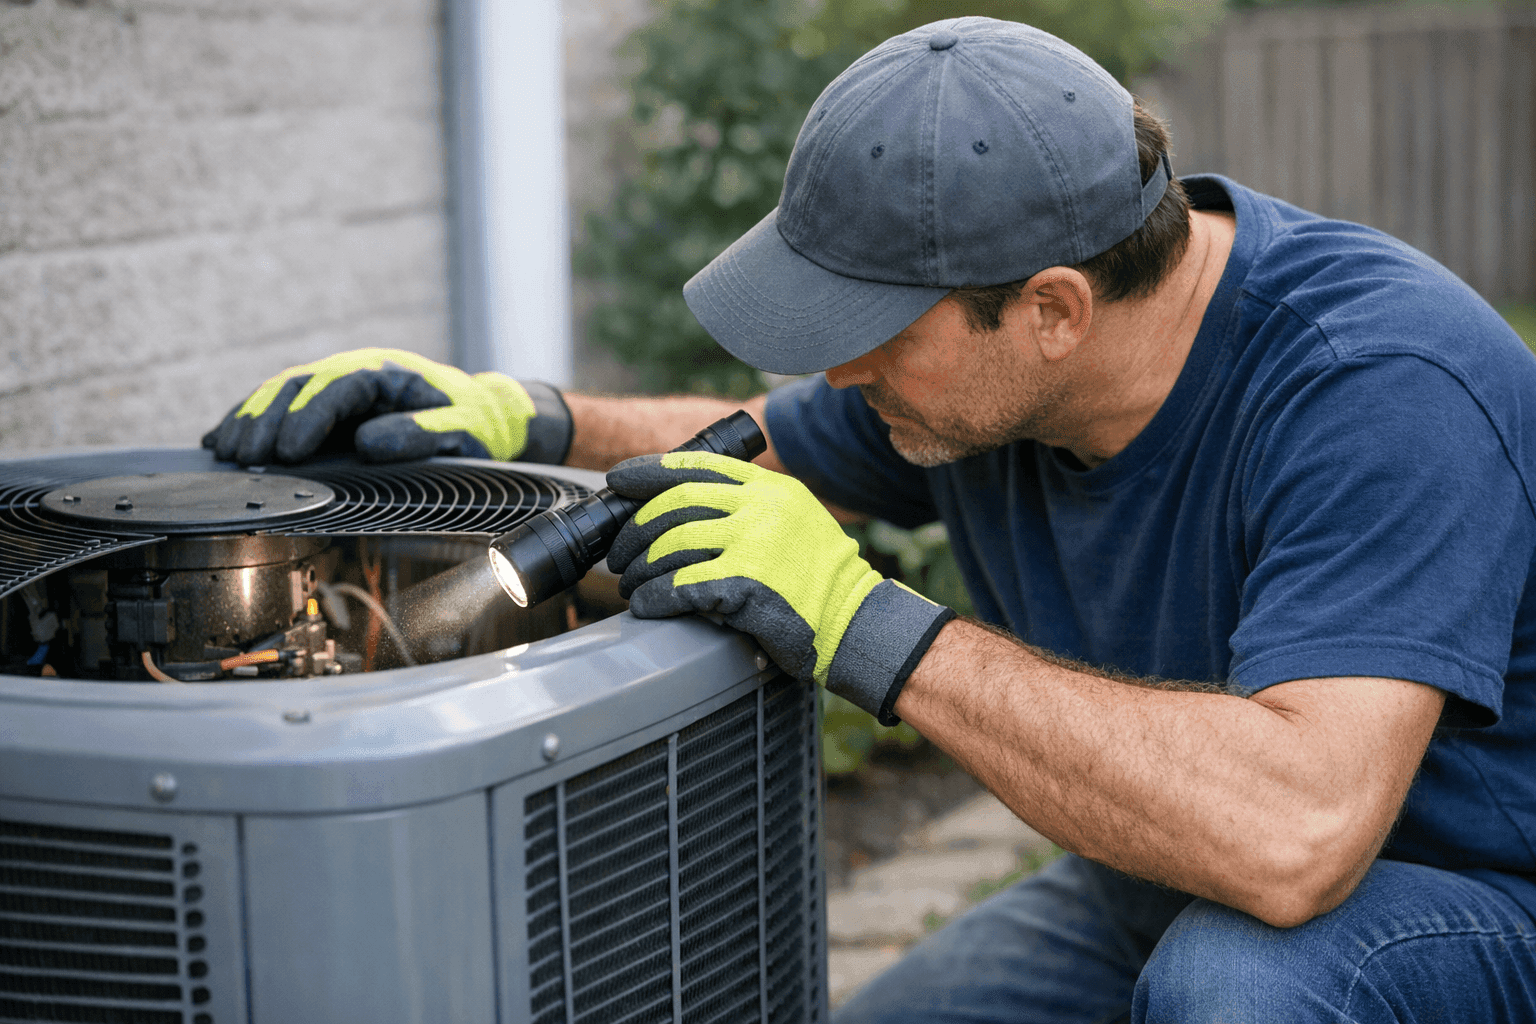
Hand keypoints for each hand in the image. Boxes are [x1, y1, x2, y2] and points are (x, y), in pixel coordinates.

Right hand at [202, 348, 571, 465]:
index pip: (339, 387)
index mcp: (388, 373)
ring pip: (282, 394)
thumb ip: (423, 435)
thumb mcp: (463, 432)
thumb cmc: (475, 426)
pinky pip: (280, 408)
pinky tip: (220, 441)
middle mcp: (356, 373)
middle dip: (268, 421)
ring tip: (227, 453)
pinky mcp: (326, 407)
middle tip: (244, 457)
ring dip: (251, 421)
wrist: (482, 416)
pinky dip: (248, 422)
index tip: (288, 451)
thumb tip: (368, 443)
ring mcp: (338, 387)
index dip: (309, 417)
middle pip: (300, 387)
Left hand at [605, 451, 953, 723]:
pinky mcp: (746, 587)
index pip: (697, 466)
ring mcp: (753, 546)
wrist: (853, 619)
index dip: (649, 471)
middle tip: (619, 555)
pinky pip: (681, 587)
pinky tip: (646, 605)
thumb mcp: (793, 517)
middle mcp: (760, 509)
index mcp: (768, 488)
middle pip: (676, 506)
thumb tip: (682, 506)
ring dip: (640, 569)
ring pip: (672, 547)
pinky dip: (654, 597)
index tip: (618, 480)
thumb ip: (749, 504)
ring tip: (630, 585)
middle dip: (635, 530)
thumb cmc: (818, 575)